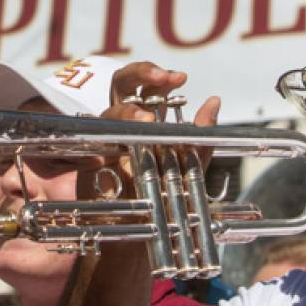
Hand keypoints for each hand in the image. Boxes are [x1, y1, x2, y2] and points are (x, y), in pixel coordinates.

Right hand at [85, 62, 220, 197]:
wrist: (144, 233)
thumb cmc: (163, 198)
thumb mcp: (190, 165)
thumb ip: (201, 136)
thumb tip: (214, 100)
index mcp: (145, 120)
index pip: (147, 86)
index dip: (159, 76)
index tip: (180, 78)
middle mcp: (123, 125)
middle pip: (121, 83)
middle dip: (139, 72)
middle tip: (163, 78)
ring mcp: (106, 142)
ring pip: (108, 111)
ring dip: (128, 111)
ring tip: (147, 119)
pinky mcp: (91, 163)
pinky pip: (96, 144)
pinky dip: (109, 139)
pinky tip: (125, 146)